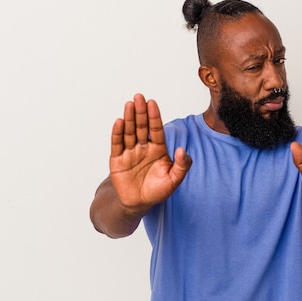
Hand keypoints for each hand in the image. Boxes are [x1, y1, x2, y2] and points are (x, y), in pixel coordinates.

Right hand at [109, 94, 191, 212]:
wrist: (138, 204)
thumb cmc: (158, 191)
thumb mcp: (174, 180)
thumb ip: (182, 166)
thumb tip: (183, 150)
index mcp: (158, 149)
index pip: (156, 130)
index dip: (154, 116)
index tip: (152, 102)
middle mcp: (143, 147)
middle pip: (142, 127)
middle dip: (141, 112)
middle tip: (139, 97)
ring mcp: (130, 152)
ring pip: (129, 132)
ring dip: (129, 118)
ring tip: (129, 105)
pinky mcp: (117, 160)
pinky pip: (117, 144)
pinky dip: (117, 133)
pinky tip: (119, 122)